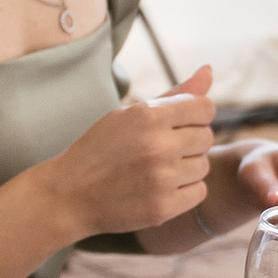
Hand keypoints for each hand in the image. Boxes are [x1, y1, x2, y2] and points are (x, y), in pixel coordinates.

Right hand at [40, 66, 215, 237]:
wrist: (68, 195)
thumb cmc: (99, 149)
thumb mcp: (127, 115)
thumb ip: (172, 95)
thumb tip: (209, 70)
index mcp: (147, 116)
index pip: (205, 108)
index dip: (194, 116)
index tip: (174, 126)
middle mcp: (158, 146)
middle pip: (207, 137)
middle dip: (188, 143)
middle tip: (158, 151)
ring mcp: (161, 179)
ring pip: (203, 166)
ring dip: (185, 168)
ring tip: (155, 171)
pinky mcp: (163, 207)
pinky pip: (199, 192)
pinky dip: (183, 192)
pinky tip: (158, 189)